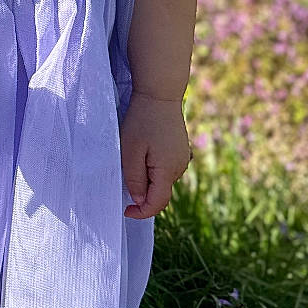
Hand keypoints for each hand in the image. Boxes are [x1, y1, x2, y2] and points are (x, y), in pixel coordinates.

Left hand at [120, 92, 190, 218]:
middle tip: (124, 176)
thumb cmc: (141, 120)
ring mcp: (183, 159)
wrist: (160, 94)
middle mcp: (180, 168)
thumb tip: (139, 199)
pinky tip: (143, 153)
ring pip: (163, 181)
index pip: (157, 203)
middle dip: (142, 193)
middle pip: (160, 192)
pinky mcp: (181, 151)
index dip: (141, 212)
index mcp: (168, 170)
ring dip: (147, 180)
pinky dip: (153, 170)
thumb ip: (135, 178)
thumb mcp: (130, 151)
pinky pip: (166, 169)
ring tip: (132, 159)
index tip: (125, 211)